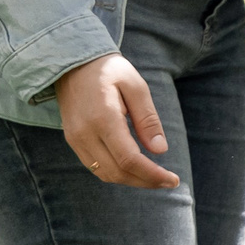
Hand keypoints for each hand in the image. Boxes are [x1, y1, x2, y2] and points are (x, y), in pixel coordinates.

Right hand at [55, 54, 178, 188]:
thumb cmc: (109, 71)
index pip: (129, 159)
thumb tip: (160, 150)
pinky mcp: (72, 140)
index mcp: (103, 118)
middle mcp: (85, 133)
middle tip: (168, 181)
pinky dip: (116, 173)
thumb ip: (148, 120)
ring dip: (131, 181)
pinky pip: (94, 166)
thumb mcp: (136, 87)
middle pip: (117, 172)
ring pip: (104, 174)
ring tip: (154, 177)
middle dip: (145, 181)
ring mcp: (75, 139)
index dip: (152, 174)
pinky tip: (134, 168)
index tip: (173, 180)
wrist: (72, 64)